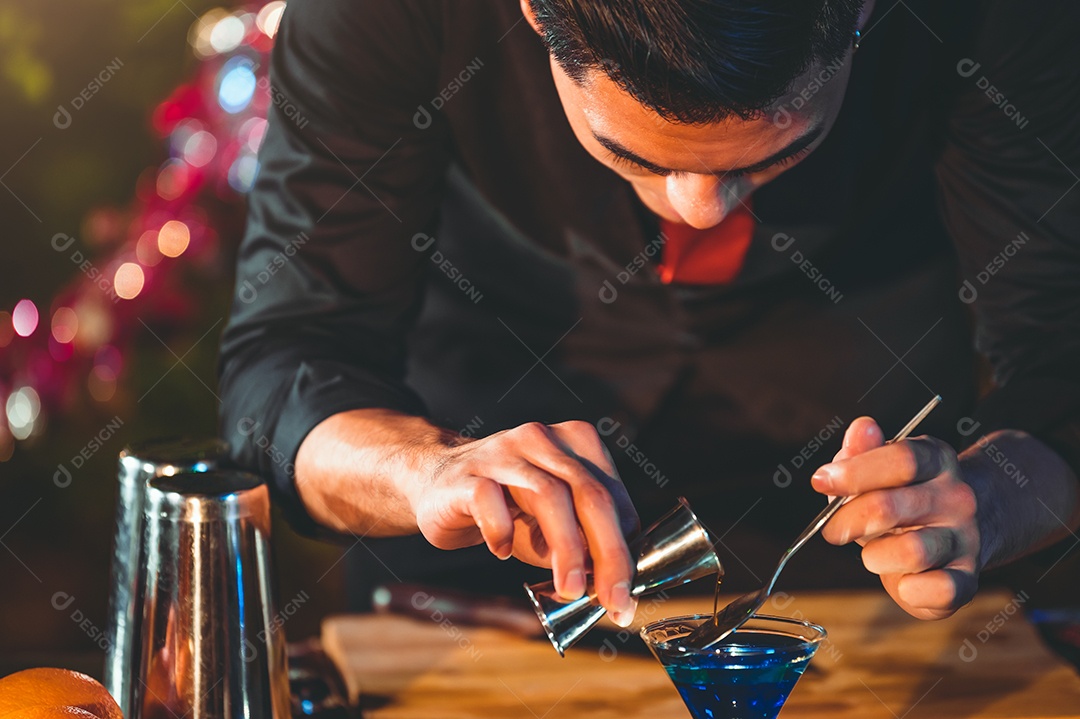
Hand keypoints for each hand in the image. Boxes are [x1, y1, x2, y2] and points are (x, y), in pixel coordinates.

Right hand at [408, 420, 640, 624]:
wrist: (437, 482)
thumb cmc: (507, 505)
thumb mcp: (554, 522)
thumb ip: (585, 544)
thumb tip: (615, 586)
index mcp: (574, 443)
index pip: (613, 496)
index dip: (626, 546)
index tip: (626, 591)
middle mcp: (542, 439)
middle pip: (589, 494)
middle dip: (609, 553)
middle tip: (614, 599)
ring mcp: (502, 453)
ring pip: (547, 495)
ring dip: (566, 549)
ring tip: (570, 589)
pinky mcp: (466, 475)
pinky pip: (488, 500)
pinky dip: (501, 531)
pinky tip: (503, 553)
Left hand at [811, 417, 980, 619]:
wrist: (960, 531)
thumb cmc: (902, 497)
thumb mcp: (880, 468)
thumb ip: (862, 452)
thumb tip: (862, 428)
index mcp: (936, 460)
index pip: (900, 459)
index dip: (854, 471)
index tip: (820, 481)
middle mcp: (958, 497)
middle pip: (890, 507)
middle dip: (848, 520)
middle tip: (832, 530)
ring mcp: (967, 538)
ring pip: (911, 551)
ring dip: (875, 556)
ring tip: (873, 553)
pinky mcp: (967, 578)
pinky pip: (939, 589)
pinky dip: (910, 590)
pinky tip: (903, 580)